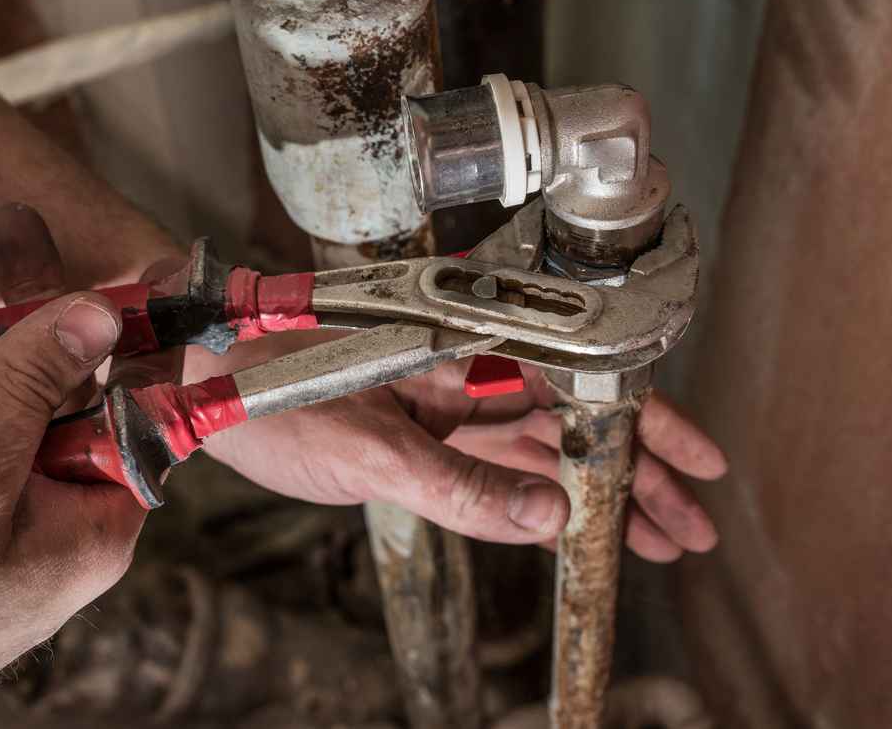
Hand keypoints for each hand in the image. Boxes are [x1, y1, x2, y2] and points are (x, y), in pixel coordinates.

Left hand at [194, 319, 725, 561]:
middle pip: (573, 424)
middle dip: (635, 475)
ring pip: (539, 454)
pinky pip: (492, 475)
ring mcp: (441, 412)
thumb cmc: (267, 383)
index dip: (645, 425)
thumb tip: (553, 518)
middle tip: (687, 526)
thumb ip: (458, 487)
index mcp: (466, 351)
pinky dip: (535, 504)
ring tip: (655, 539)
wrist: (194, 380)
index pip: (579, 385)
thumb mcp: (368, 446)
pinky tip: (574, 529)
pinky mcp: (416, 442)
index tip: (696, 463)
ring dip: (595, 495)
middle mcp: (463, 375)